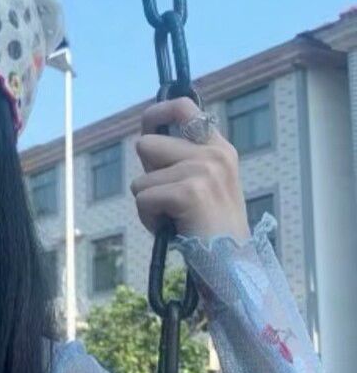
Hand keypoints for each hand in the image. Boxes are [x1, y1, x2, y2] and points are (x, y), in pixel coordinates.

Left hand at [130, 97, 250, 241]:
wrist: (231, 264)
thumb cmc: (208, 228)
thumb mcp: (201, 184)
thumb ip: (179, 161)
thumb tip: (145, 140)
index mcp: (218, 148)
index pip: (182, 107)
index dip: (155, 113)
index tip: (147, 127)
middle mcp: (214, 154)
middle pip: (145, 145)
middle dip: (147, 174)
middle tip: (170, 198)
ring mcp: (204, 170)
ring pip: (140, 178)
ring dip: (147, 201)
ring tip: (173, 216)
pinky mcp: (190, 191)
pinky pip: (143, 198)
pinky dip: (149, 218)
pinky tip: (172, 228)